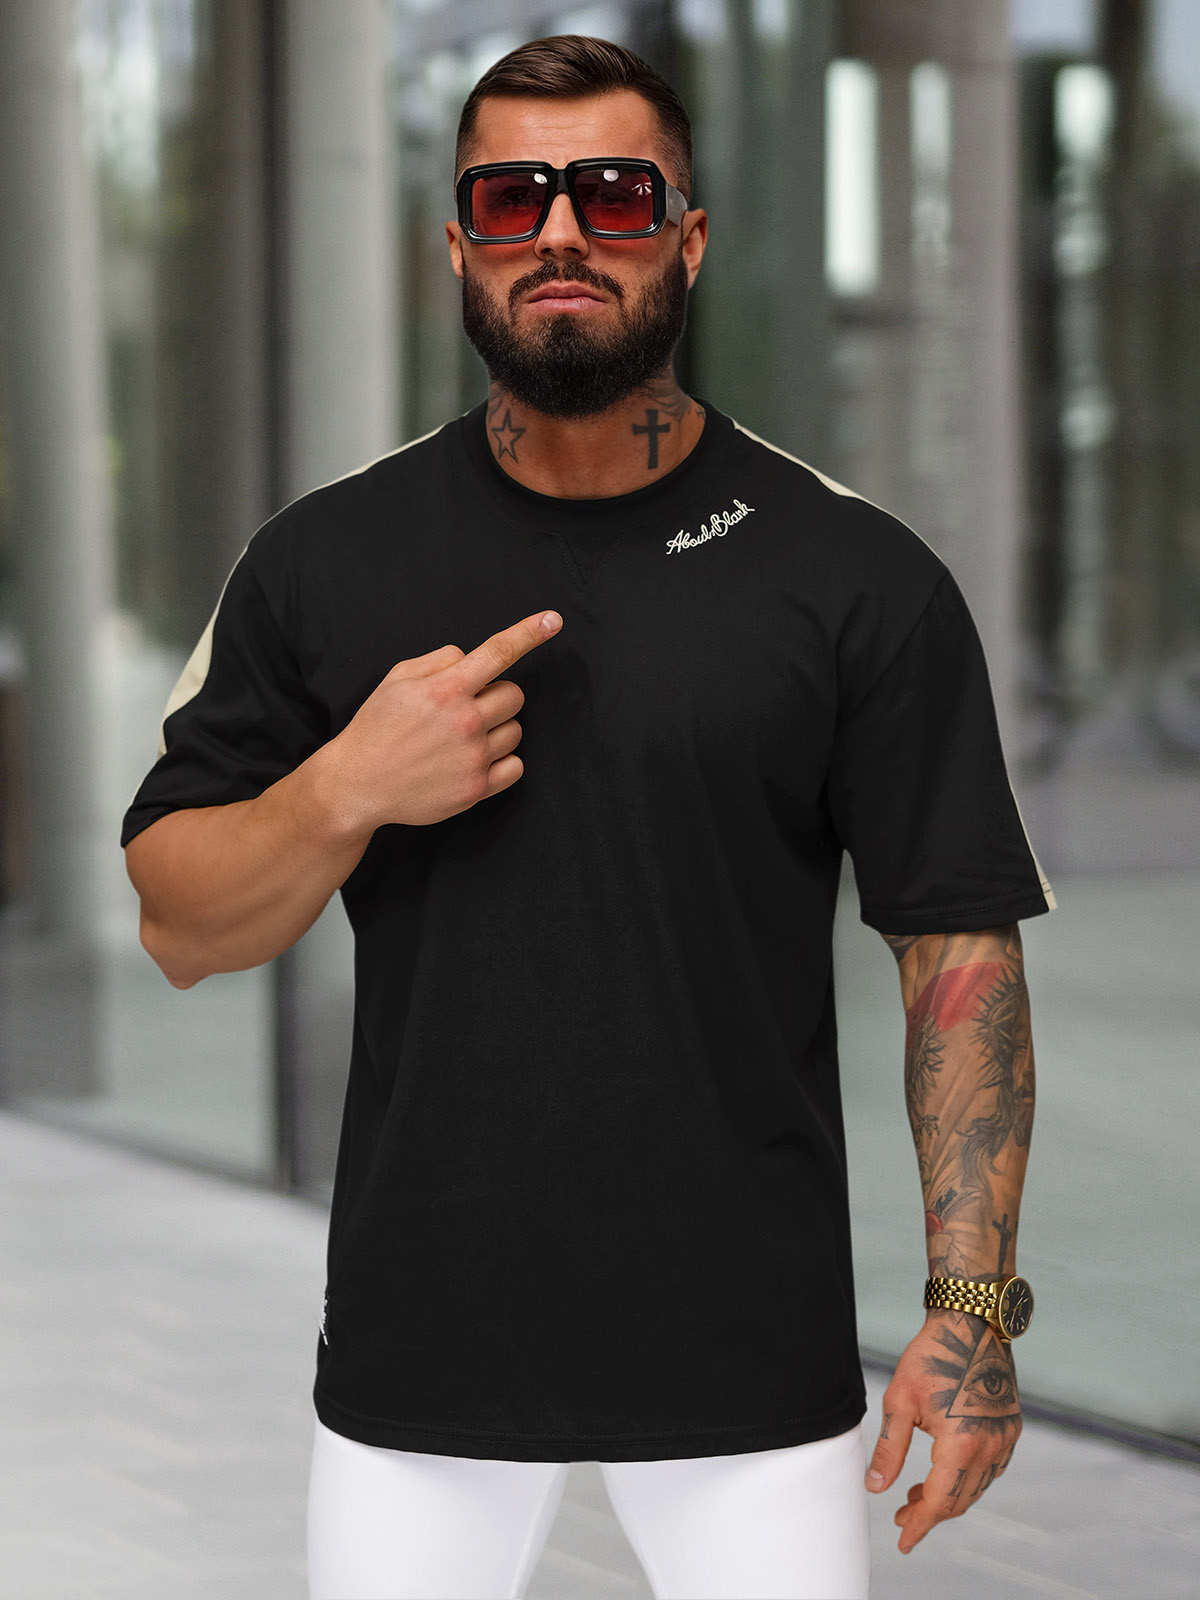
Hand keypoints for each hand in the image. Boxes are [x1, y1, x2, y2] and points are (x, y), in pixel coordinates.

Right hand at [325, 609, 562, 831]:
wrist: (358, 783)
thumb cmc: (377, 728)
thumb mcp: (397, 678)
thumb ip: (440, 660)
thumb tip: (471, 658)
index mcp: (445, 689)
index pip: (498, 652)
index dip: (529, 632)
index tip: (552, 620)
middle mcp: (465, 721)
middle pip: (515, 695)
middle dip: (495, 697)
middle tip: (464, 709)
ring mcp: (474, 757)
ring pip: (516, 730)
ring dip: (496, 729)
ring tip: (460, 739)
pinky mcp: (477, 789)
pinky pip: (516, 766)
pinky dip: (502, 761)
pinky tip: (473, 760)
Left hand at [865, 1311, 1021, 1552]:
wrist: (971, 1323)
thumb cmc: (931, 1357)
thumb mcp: (899, 1402)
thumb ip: (890, 1451)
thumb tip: (875, 1489)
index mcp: (961, 1445)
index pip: (938, 1502)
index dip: (919, 1525)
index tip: (902, 1541)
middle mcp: (990, 1448)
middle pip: (959, 1500)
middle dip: (929, 1514)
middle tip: (901, 1517)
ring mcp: (1005, 1439)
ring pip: (976, 1487)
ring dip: (948, 1498)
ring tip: (915, 1496)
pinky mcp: (1011, 1428)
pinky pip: (991, 1469)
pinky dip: (967, 1480)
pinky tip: (946, 1474)